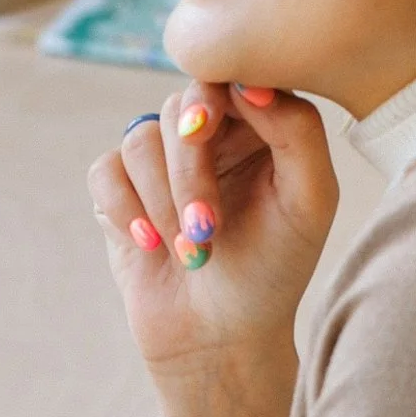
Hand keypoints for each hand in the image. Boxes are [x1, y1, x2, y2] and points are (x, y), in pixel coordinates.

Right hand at [89, 82, 338, 416]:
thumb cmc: (275, 272)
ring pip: (140, 139)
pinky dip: (125, 209)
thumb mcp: (310, 202)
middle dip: (190, 171)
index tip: (214, 131)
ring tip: (190, 252)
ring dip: (163, 201)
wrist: (222, 340)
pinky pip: (105, 171)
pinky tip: (151, 245)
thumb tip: (249, 82)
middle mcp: (209, 135)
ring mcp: (160, 161)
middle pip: (181, 108)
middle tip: (206, 228)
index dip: (218, 99)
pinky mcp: (119, 192)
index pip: (231, 76)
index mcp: (259, 126)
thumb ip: (299, 130)